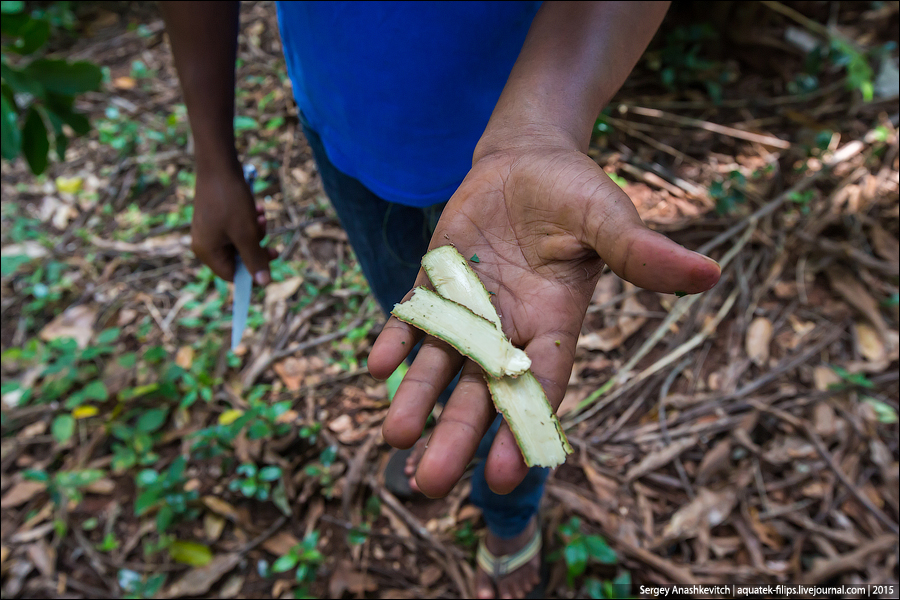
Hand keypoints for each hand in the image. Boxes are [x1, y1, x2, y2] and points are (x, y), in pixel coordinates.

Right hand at [190, 166, 274, 283]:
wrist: (219, 164)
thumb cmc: (230, 200)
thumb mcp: (247, 233)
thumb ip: (255, 259)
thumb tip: (264, 283)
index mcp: (207, 251)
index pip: (231, 275)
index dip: (252, 273)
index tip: (270, 267)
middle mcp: (205, 243)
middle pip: (238, 259)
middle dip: (257, 249)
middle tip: (275, 248)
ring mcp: (210, 229)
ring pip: (241, 242)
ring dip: (256, 232)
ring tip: (260, 218)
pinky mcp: (217, 217)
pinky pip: (238, 227)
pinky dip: (250, 221)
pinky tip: (256, 208)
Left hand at [368, 143, 720, 497]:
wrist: (527, 161)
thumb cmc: (575, 192)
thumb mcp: (608, 219)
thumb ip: (641, 253)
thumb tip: (709, 272)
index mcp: (555, 323)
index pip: (539, 385)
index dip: (521, 428)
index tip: (502, 477)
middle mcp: (508, 328)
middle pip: (480, 391)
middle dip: (456, 434)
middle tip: (427, 483)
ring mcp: (468, 308)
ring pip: (439, 364)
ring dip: (416, 399)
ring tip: (394, 439)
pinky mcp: (436, 284)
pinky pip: (413, 319)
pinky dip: (397, 340)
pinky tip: (377, 366)